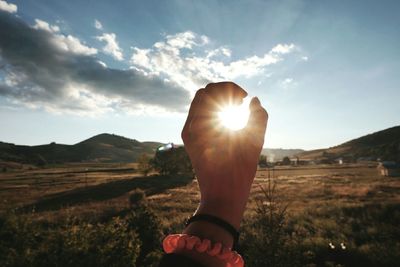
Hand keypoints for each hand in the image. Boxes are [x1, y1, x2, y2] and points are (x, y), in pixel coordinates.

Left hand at [182, 82, 267, 228]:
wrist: (221, 197)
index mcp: (202, 124)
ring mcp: (188, 134)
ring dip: (217, 101)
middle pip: (204, 93)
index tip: (244, 99)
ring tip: (234, 110)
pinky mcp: (190, 141)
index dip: (231, 88)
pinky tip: (227, 120)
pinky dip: (212, 111)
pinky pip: (198, 116)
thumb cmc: (239, 173)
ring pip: (199, 104)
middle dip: (223, 92)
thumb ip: (258, 117)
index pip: (212, 90)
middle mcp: (190, 126)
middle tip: (240, 103)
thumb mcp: (254, 143)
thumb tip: (254, 100)